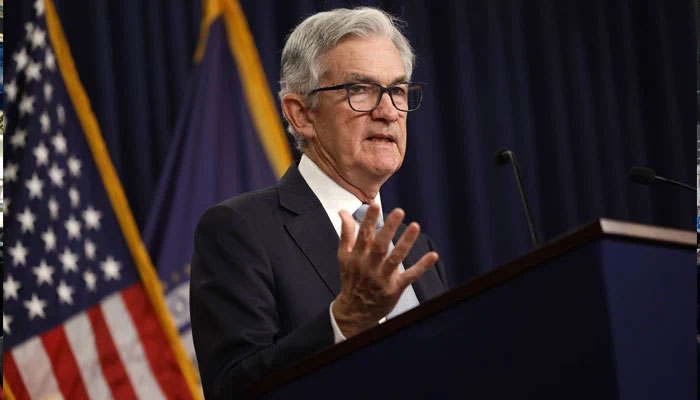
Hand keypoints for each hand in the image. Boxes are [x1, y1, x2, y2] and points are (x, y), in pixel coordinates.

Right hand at [332, 203, 438, 337]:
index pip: (363, 235)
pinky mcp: (394, 289)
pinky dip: (421, 266)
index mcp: (356, 257)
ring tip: (415, 226)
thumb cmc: (351, 279)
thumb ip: (346, 233)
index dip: (369, 220)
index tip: (376, 205)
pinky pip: (409, 276)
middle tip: (399, 211)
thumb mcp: (343, 257)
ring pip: (395, 258)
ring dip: (405, 243)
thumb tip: (343, 212)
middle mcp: (368, 266)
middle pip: (380, 245)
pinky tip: (433, 255)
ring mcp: (382, 278)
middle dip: (389, 228)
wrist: (354, 311)